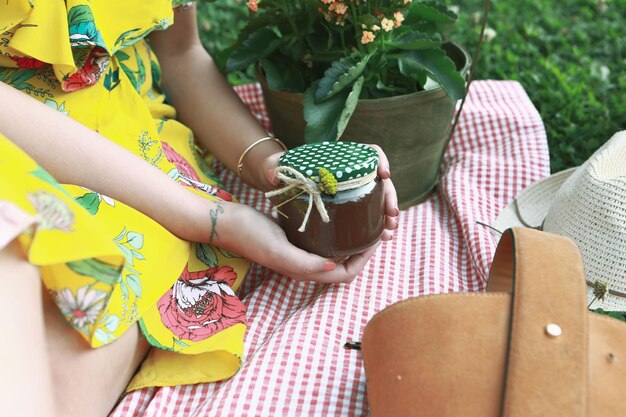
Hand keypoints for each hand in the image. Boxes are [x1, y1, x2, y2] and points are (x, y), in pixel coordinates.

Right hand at [218, 203, 378, 283]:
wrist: (226, 222)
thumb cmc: (251, 235)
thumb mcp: (278, 249)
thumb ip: (304, 263)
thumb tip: (333, 269)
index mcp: (305, 271)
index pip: (346, 274)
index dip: (364, 261)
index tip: (374, 240)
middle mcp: (306, 264)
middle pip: (344, 265)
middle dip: (363, 252)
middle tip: (375, 229)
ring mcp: (301, 251)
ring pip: (335, 252)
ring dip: (352, 241)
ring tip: (364, 221)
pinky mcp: (296, 238)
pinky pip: (324, 239)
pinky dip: (338, 231)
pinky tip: (342, 215)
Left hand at [262, 143, 399, 239]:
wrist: (277, 179)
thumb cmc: (278, 169)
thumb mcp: (275, 165)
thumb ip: (273, 166)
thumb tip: (273, 175)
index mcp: (339, 157)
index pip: (369, 151)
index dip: (380, 160)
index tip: (384, 174)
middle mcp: (351, 171)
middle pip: (380, 180)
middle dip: (390, 198)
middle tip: (391, 215)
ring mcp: (352, 188)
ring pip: (379, 199)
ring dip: (387, 215)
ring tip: (388, 231)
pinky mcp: (349, 203)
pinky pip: (370, 212)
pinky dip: (378, 224)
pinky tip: (381, 236)